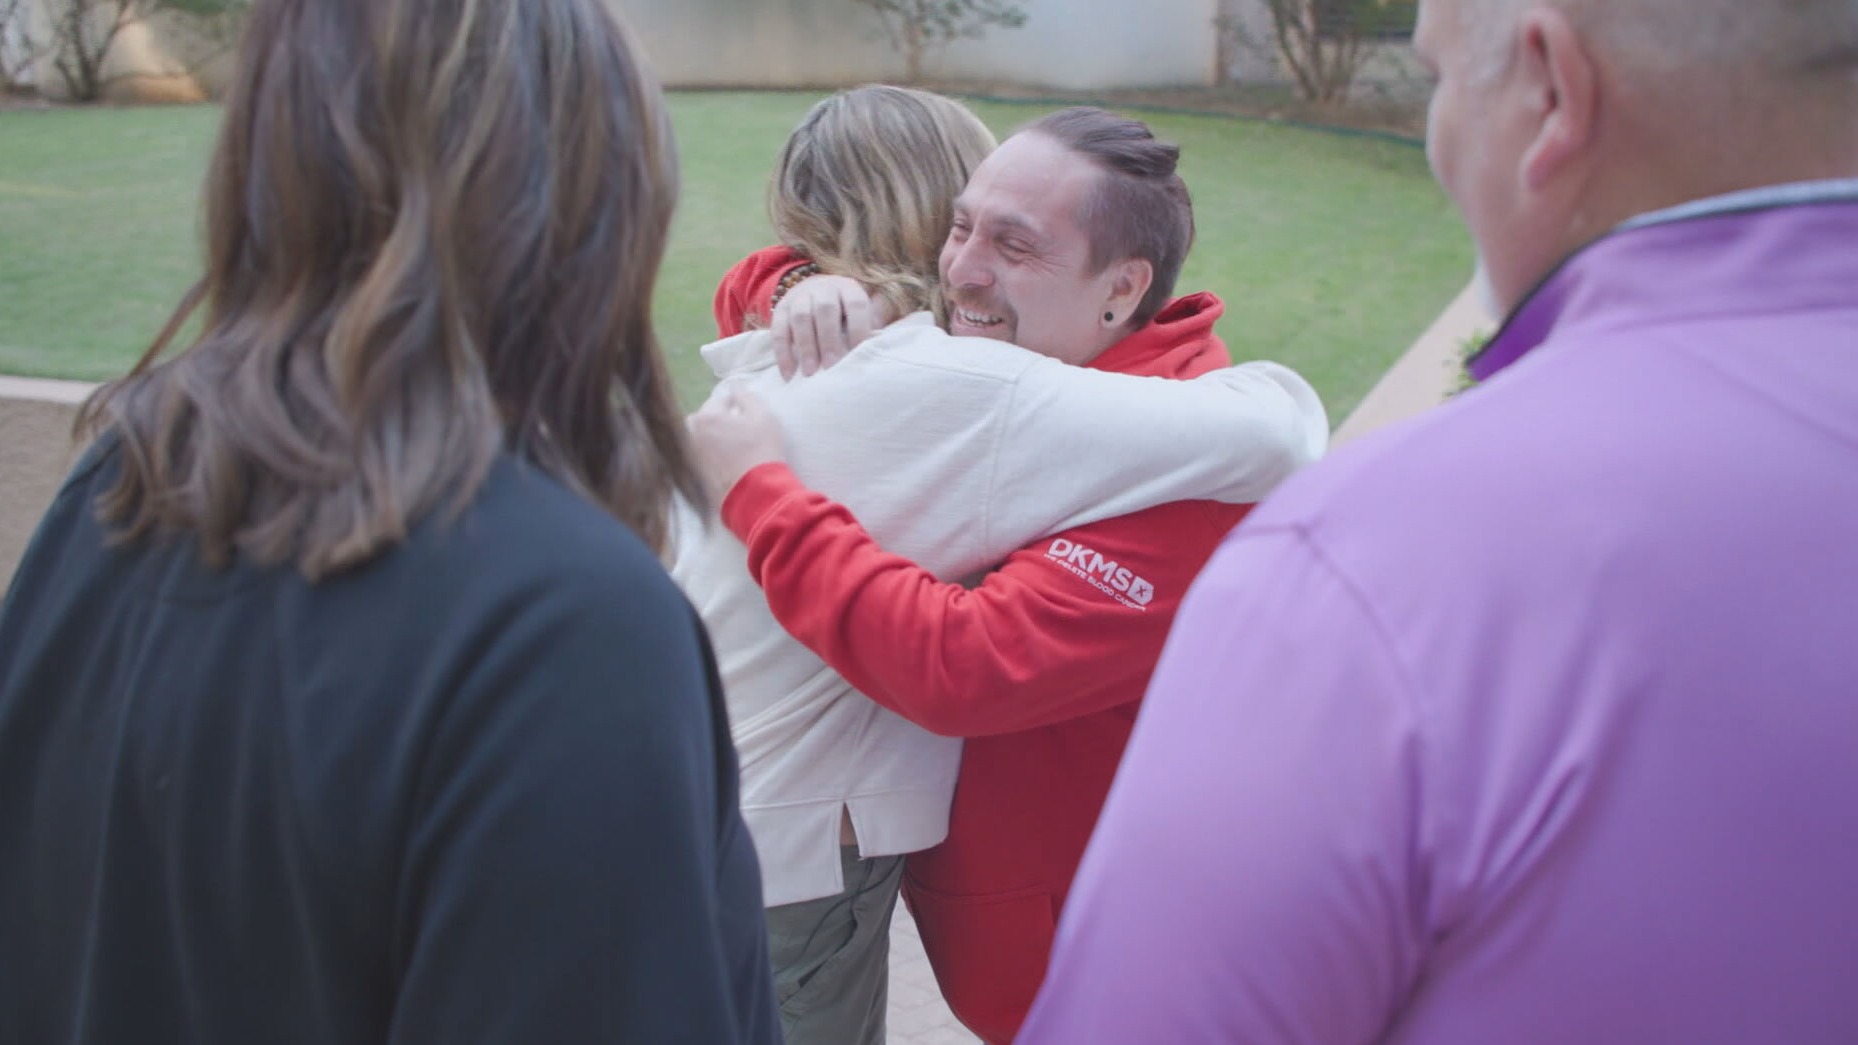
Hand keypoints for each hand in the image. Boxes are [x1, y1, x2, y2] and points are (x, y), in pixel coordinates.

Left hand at [687, 389, 786, 503]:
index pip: (720, 401)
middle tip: (738, 431)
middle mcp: (690, 434)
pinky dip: (708, 456)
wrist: (755, 494)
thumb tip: (735, 388)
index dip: (736, 406)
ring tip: (730, 447)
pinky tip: (725, 463)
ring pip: (699, 438)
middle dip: (718, 420)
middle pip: (704, 419)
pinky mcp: (692, 474)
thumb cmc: (761, 450)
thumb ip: (747, 396)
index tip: (747, 415)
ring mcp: (688, 456)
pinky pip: (699, 457)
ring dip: (711, 438)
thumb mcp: (763, 416)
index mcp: (705, 416)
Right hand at [770, 275, 891, 379]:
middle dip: (829, 340)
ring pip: (800, 318)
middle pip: (824, 310)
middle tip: (831, 366)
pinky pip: (779, 330)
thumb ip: (872, 325)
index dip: (859, 328)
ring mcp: (799, 297)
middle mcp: (823, 288)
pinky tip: (789, 373)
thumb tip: (882, 346)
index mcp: (848, 288)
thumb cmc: (844, 312)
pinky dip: (783, 353)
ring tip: (810, 372)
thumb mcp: (861, 312)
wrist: (812, 291)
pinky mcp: (780, 309)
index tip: (859, 354)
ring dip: (806, 347)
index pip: (856, 304)